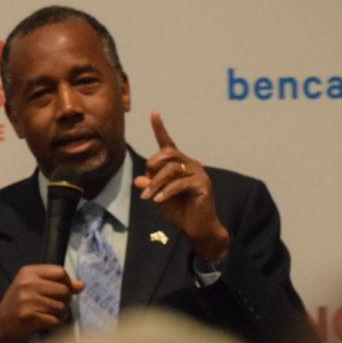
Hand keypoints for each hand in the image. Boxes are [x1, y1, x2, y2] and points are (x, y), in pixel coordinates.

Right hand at [0, 265, 83, 342]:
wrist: (0, 325)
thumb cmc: (21, 304)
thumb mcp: (34, 287)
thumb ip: (57, 283)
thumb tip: (81, 285)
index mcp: (28, 272)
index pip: (60, 272)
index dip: (67, 283)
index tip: (62, 291)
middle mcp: (27, 284)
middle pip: (64, 290)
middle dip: (65, 301)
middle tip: (55, 307)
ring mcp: (27, 300)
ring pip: (61, 307)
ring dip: (60, 315)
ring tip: (49, 316)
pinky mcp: (28, 317)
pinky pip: (55, 321)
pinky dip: (54, 325)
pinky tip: (45, 324)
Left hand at [134, 112, 229, 262]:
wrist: (198, 229)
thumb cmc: (180, 212)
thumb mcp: (160, 198)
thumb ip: (151, 186)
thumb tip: (138, 179)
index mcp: (179, 165)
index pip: (168, 143)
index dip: (160, 128)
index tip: (154, 113)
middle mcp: (190, 164)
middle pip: (167, 154)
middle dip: (152, 168)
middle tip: (146, 187)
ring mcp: (198, 173)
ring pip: (171, 169)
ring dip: (156, 183)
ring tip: (149, 198)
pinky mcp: (203, 184)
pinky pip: (180, 183)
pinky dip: (166, 192)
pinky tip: (158, 200)